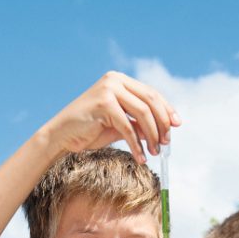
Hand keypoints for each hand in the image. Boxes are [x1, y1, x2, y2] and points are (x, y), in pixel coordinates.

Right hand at [41, 71, 180, 162]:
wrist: (61, 137)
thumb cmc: (88, 131)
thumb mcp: (119, 125)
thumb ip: (138, 123)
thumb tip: (163, 130)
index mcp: (119, 80)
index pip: (151, 93)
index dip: (166, 109)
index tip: (177, 125)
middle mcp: (115, 80)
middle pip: (151, 101)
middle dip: (162, 124)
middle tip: (166, 143)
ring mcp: (108, 89)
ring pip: (143, 113)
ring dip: (152, 136)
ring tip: (155, 152)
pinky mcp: (103, 104)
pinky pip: (128, 127)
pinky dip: (137, 145)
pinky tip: (140, 157)